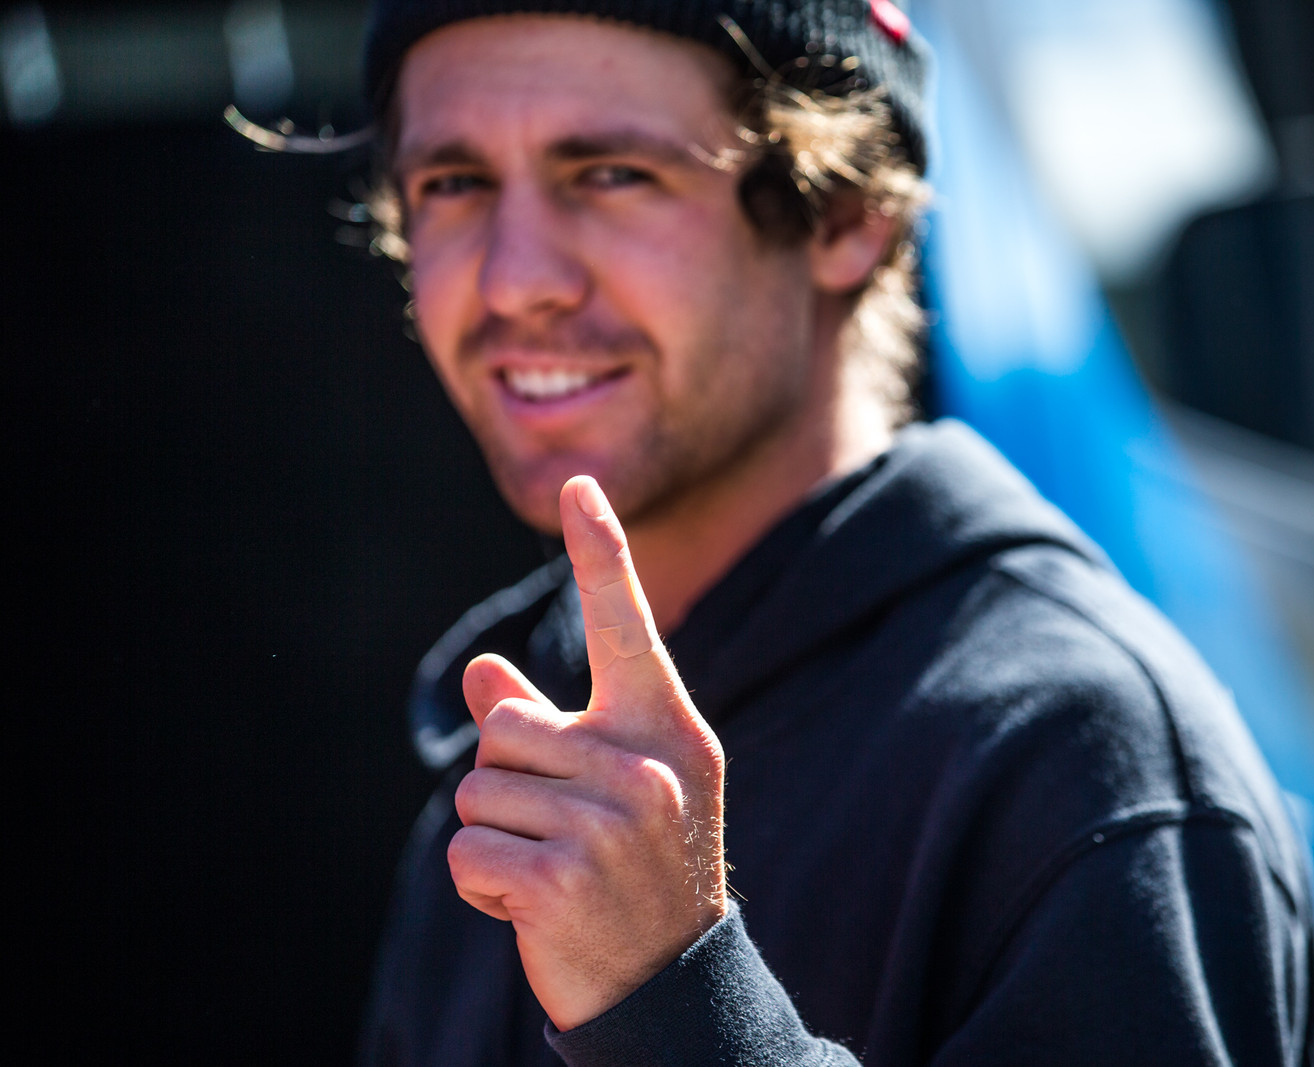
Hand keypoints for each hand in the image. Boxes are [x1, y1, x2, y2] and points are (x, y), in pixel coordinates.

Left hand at [447, 475, 726, 1029]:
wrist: (670, 988)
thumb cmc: (642, 872)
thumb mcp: (616, 788)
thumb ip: (553, 724)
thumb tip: (482, 670)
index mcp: (669, 729)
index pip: (627, 627)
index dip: (600, 554)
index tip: (581, 487)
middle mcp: (646, 764)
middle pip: (505, 725)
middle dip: (508, 780)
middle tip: (566, 834)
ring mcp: (609, 822)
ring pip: (475, 790)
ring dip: (494, 837)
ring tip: (556, 873)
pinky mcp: (560, 878)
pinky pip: (465, 853)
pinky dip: (480, 886)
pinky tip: (534, 908)